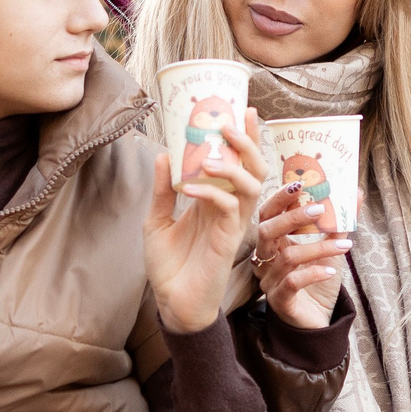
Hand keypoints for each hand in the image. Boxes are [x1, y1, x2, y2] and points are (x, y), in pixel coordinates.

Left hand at [145, 108, 263, 334]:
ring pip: (250, 186)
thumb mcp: (156, 220)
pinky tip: (190, 188)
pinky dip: (211, 193)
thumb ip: (163, 189)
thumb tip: (163, 154)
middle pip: (253, 168)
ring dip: (233, 166)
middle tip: (229, 123)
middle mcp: (229, 209)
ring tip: (210, 155)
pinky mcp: (227, 242)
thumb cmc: (169, 266)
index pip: (237, 162)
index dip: (244, 137)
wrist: (172, 303)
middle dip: (247, 143)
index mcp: (215, 200)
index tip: (242, 108)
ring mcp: (231, 225)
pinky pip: (229, 209)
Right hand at [252, 185, 350, 329]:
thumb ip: (339, 221)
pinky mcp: (280, 301)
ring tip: (345, 246)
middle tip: (320, 208)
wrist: (317, 320)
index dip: (279, 199)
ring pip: (287, 258)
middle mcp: (265, 260)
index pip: (267, 214)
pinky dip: (313, 273)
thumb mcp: (331, 247)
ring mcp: (270, 281)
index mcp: (273, 243)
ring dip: (318, 248)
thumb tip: (355, 192)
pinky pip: (292, 283)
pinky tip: (331, 270)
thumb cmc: (318, 281)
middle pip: (266, 231)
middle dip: (292, 217)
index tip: (299, 184)